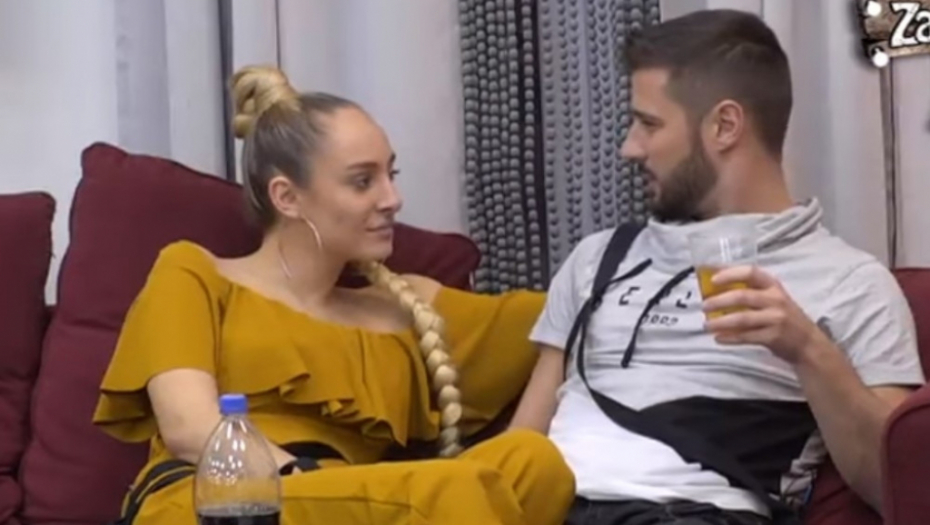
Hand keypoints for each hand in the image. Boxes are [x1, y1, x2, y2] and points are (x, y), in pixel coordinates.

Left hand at [701, 265, 828, 363]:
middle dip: (719, 301)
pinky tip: (718, 338)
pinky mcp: (773, 337)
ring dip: (720, 322)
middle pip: (743, 296)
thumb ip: (750, 291)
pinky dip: (730, 338)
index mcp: (773, 286)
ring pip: (742, 318)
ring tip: (706, 325)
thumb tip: (714, 286)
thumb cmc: (784, 316)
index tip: (713, 280)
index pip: (751, 273)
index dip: (731, 274)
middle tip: (704, 306)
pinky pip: (746, 336)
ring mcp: (775, 319)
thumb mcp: (772, 298)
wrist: (808, 342)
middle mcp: (776, 300)